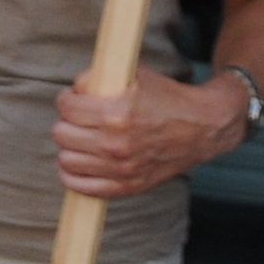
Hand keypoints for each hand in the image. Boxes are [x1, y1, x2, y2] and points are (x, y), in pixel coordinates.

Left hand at [53, 70, 249, 201]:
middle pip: (61, 133)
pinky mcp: (127, 187)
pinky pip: (81, 187)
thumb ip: (99, 79)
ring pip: (66, 160)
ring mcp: (121, 169)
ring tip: (82, 139)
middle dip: (67, 121)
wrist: (202, 128)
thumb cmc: (167, 99)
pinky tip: (81, 162)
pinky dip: (73, 175)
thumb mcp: (135, 77)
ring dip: (70, 147)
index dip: (67, 99)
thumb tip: (72, 90)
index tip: (74, 99)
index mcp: (117, 113)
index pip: (67, 107)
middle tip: (79, 119)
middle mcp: (116, 144)